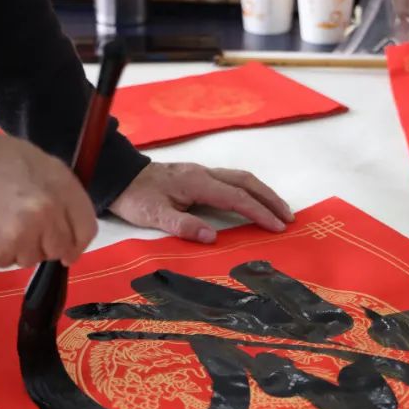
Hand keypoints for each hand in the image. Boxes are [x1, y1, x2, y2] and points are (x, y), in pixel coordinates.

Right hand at [0, 132, 96, 267]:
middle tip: (23, 228)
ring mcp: (20, 237)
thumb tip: (69, 228)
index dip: (77, 241)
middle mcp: (45, 215)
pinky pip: (5, 262)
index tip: (69, 247)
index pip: (85, 229)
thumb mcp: (36, 162)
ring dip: (20, 248)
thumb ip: (59, 193)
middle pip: (59, 249)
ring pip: (31, 258)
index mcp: (59, 187)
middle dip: (46, 243)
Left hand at [109, 162, 292, 243]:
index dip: (260, 212)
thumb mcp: (154, 215)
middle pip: (247, 182)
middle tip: (289, 218)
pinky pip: (233, 180)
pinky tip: (254, 201)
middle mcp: (205, 173)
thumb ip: (183, 225)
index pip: (237, 198)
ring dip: (264, 193)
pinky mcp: (199, 176)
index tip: (278, 227)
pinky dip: (250, 190)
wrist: (119, 176)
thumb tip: (211, 236)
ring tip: (280, 210)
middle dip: (271, 199)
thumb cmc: (136, 197)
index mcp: (198, 183)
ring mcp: (203, 172)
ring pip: (242, 178)